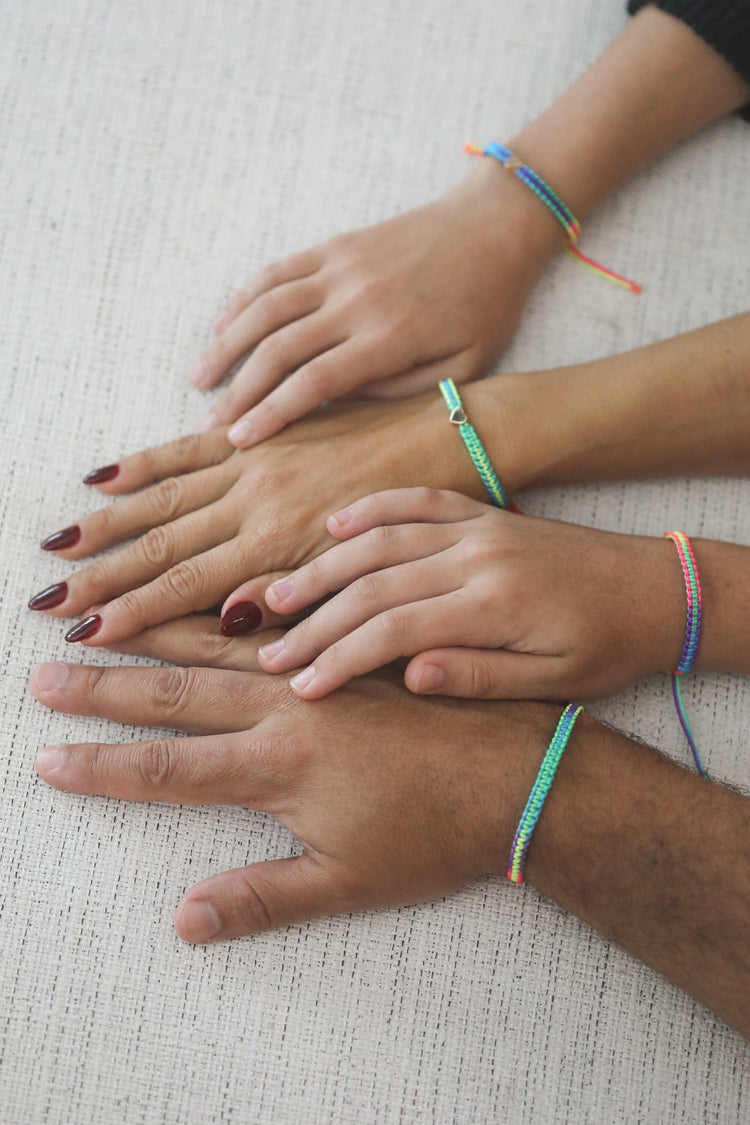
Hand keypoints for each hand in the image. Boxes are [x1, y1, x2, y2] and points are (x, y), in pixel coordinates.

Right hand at [29, 396, 492, 647]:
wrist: (464, 438)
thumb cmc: (418, 519)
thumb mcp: (379, 578)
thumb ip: (309, 606)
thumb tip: (236, 627)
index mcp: (284, 546)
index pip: (189, 588)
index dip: (132, 615)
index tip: (84, 635)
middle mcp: (258, 502)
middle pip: (163, 545)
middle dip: (102, 577)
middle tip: (46, 600)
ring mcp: (258, 462)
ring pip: (165, 497)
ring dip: (107, 524)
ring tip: (56, 546)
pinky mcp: (268, 430)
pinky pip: (192, 444)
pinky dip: (145, 462)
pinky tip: (103, 475)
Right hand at [29, 621, 554, 941]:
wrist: (523, 773)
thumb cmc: (440, 834)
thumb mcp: (352, 883)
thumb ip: (263, 897)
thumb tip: (183, 920)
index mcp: (281, 767)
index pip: (168, 768)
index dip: (102, 765)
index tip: (48, 758)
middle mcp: (292, 706)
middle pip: (179, 690)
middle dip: (107, 685)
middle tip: (48, 672)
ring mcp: (324, 667)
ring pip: (227, 638)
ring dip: (161, 628)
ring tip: (109, 613)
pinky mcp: (356, 642)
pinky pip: (291, 607)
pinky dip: (245, 594)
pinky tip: (220, 578)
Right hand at [192, 161, 559, 446]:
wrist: (494, 227)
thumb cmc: (487, 306)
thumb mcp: (465, 366)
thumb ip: (406, 392)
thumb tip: (347, 408)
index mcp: (389, 337)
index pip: (313, 384)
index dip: (269, 415)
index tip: (238, 442)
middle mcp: (355, 300)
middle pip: (277, 350)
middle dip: (237, 392)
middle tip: (210, 426)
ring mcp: (340, 267)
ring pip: (265, 308)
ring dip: (226, 345)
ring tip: (199, 379)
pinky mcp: (335, 246)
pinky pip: (276, 272)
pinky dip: (243, 300)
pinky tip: (222, 325)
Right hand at [254, 489, 684, 699]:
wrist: (655, 589)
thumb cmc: (607, 645)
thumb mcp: (555, 680)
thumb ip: (480, 677)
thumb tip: (408, 676)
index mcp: (494, 605)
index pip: (395, 630)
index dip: (339, 658)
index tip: (298, 684)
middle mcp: (477, 557)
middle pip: (374, 585)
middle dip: (314, 618)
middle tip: (263, 646)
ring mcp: (478, 528)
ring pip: (383, 540)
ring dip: (324, 566)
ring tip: (277, 592)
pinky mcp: (482, 513)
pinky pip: (418, 502)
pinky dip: (373, 510)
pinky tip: (334, 525)